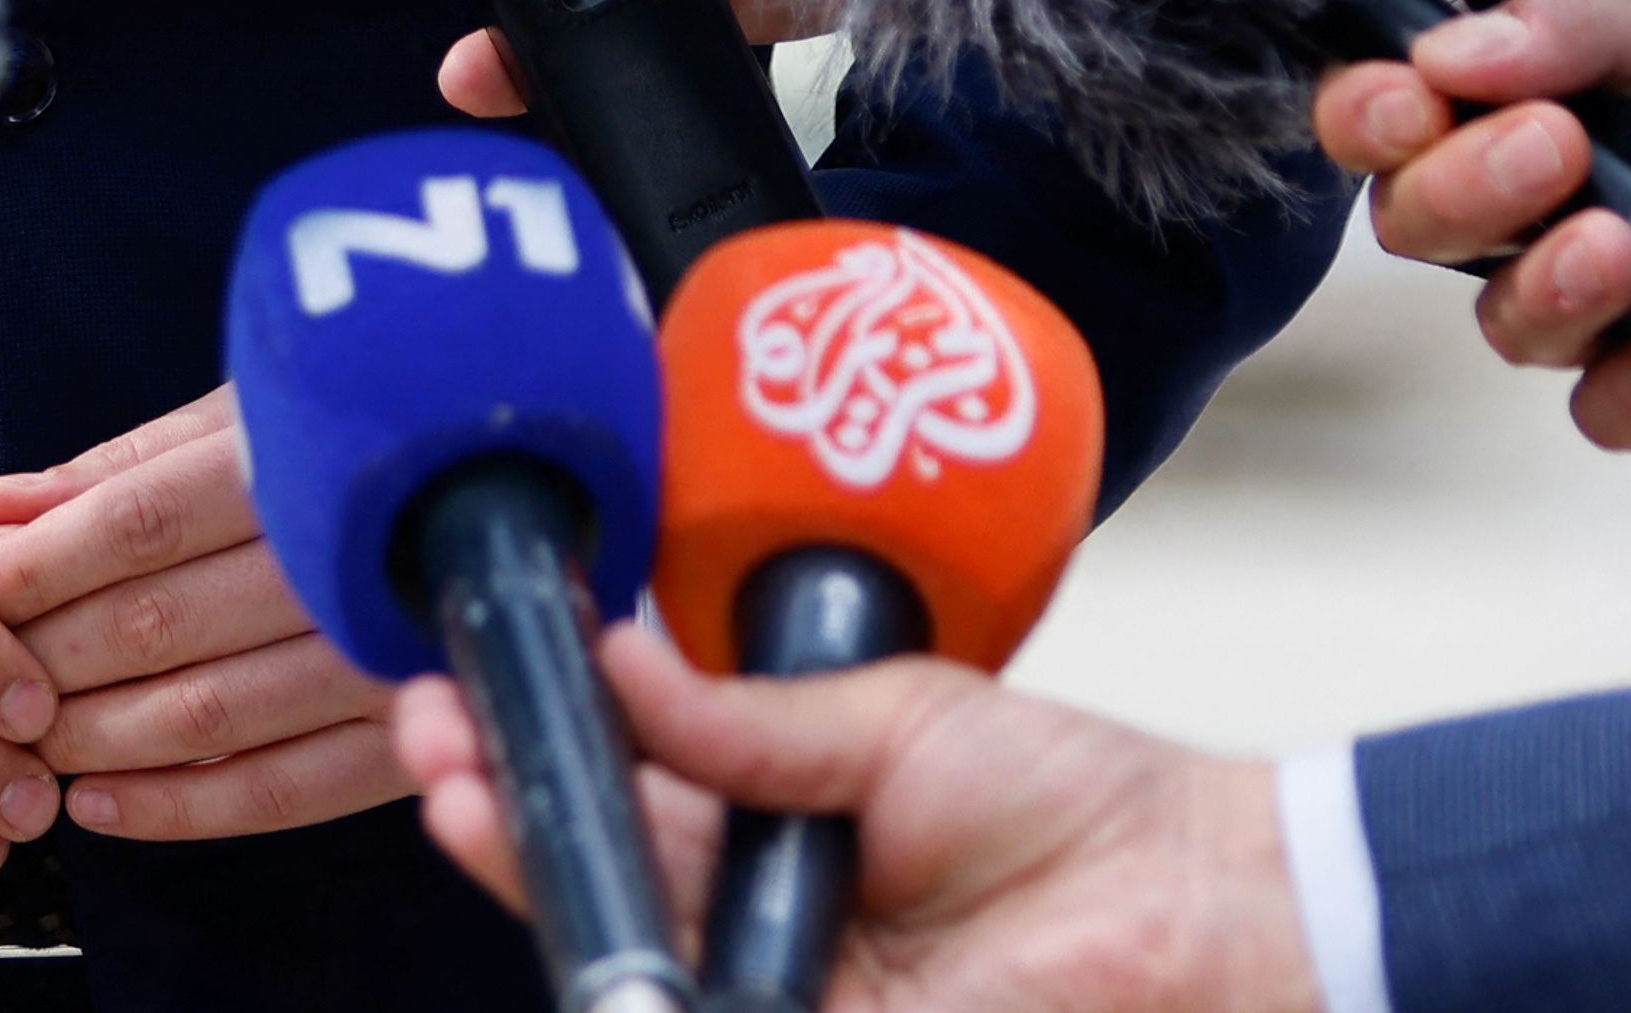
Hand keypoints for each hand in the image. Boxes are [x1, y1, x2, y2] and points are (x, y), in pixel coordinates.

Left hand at [0, 390, 395, 840]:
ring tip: (21, 742)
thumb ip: (129, 464)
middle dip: (44, 657)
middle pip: (159, 622)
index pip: (140, 522)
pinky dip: (177, 807)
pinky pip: (279, 792)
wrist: (529, 488)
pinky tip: (101, 803)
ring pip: (206, 715)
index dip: (38, 564)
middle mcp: (345, 560)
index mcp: (302, 460)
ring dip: (94, 738)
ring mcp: (382, 657)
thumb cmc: (374, 437)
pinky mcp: (407, 738)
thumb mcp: (260, 411)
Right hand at [398, 618, 1313, 1012]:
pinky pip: (700, 1012)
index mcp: (785, 829)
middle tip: (432, 743)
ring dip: (537, 875)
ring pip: (631, 951)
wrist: (1198, 910)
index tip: (472, 686)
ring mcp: (792, 992)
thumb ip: (749, 720)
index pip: (636, 793)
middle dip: (507, 807)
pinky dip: (631, 982)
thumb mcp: (897, 723)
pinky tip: (579, 943)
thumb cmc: (1078, 808)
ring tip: (460, 796)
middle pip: (606, 875)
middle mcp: (770, 923)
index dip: (551, 747)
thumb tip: (621, 655)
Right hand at [1315, 0, 1630, 453]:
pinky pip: (1616, 409)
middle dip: (1466, 192)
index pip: (1407, 105)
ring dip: (1546, 291)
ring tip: (1629, 251)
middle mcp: (1576, 181)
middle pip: (1429, 224)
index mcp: (1561, 76)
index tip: (1412, 102)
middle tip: (1555, 152)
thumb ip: (1595, 16)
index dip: (1378, 113)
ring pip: (1509, 326)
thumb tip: (1459, 52)